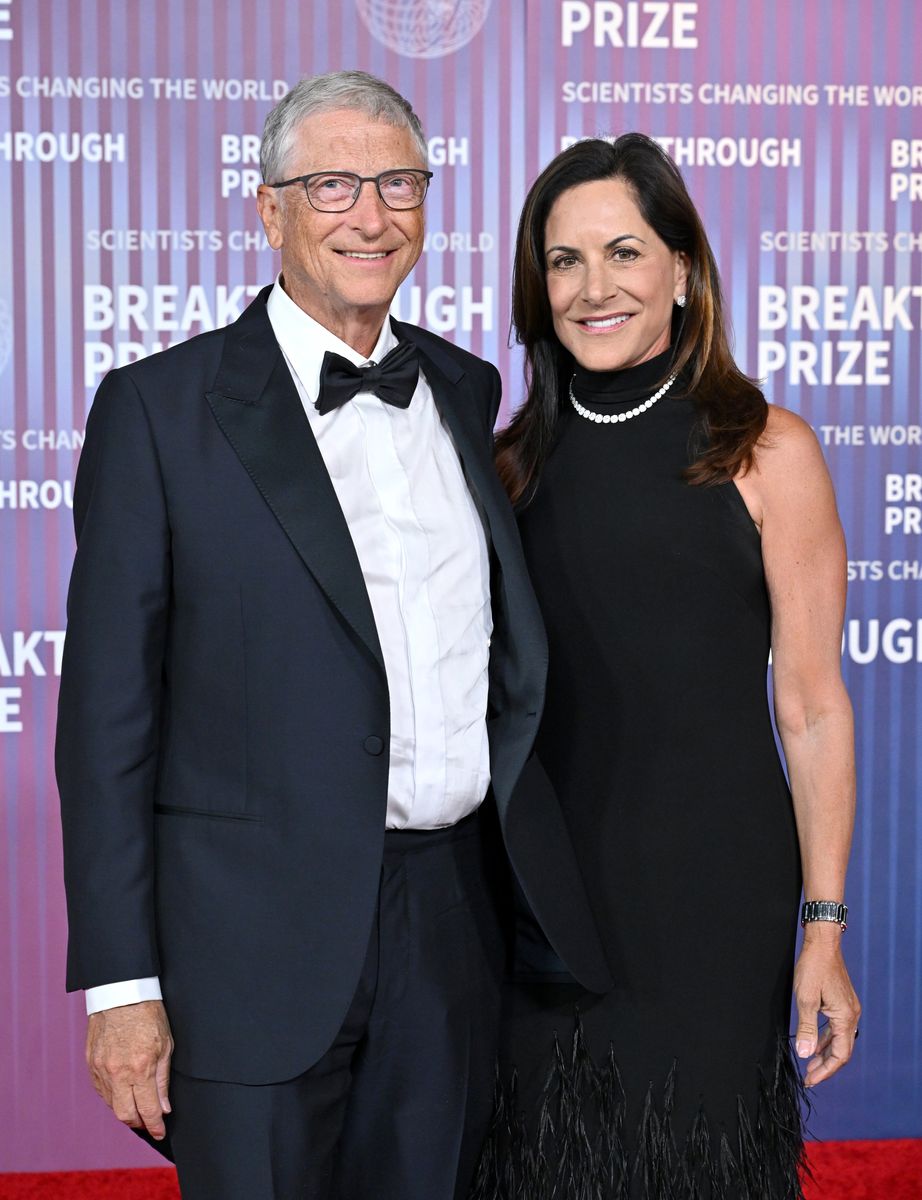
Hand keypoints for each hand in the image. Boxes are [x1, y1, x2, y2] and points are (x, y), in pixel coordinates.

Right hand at [86, 999, 173, 1139]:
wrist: (120, 992)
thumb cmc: (148, 1014)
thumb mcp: (166, 1044)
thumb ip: (162, 1079)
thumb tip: (163, 1107)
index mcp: (140, 1068)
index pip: (148, 1109)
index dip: (156, 1126)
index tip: (161, 1131)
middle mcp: (118, 1073)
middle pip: (126, 1115)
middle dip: (139, 1123)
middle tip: (149, 1122)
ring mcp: (101, 1070)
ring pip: (112, 1105)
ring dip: (126, 1110)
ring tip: (138, 1105)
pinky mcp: (91, 1064)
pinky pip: (102, 1091)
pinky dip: (113, 1096)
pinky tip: (123, 1091)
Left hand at [793, 929, 860, 1086]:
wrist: (822, 944)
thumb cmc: (813, 968)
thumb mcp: (805, 999)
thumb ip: (807, 1028)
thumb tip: (805, 1054)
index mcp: (846, 1018)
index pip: (839, 1055)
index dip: (825, 1071)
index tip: (810, 1080)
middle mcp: (852, 1016)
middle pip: (841, 1051)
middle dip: (825, 1066)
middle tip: (809, 1077)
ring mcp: (848, 1009)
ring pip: (839, 1040)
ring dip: (825, 1053)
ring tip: (810, 1065)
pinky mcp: (842, 1003)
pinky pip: (836, 1028)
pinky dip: (826, 1039)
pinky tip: (815, 1044)